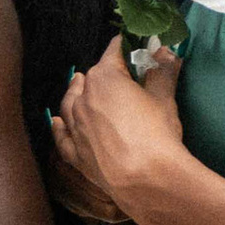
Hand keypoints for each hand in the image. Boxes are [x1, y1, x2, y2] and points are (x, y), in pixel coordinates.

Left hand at [50, 39, 189, 224]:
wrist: (144, 179)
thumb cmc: (156, 133)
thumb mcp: (164, 98)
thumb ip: (164, 72)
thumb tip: (168, 52)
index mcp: (105, 78)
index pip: (114, 52)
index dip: (125, 47)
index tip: (131, 46)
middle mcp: (83, 98)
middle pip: (91, 77)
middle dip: (104, 73)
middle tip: (118, 75)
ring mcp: (75, 126)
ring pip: (69, 102)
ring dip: (74, 92)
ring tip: (77, 83)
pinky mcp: (74, 151)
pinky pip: (62, 134)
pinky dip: (59, 126)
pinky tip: (55, 121)